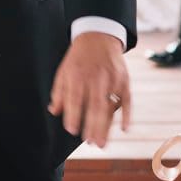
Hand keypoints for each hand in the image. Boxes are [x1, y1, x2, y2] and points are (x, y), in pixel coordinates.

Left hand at [48, 33, 131, 148]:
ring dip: (107, 126)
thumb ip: (58, 92)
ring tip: (102, 143)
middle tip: (91, 143)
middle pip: (95, 105)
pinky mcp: (124, 80)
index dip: (73, 115)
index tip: (72, 130)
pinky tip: (125, 129)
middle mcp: (96, 77)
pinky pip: (127, 100)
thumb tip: (54, 111)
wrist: (99, 37)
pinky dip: (127, 115)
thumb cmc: (78, 58)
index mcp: (77, 75)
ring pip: (110, 106)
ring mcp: (112, 79)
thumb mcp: (63, 71)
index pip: (75, 98)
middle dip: (93, 126)